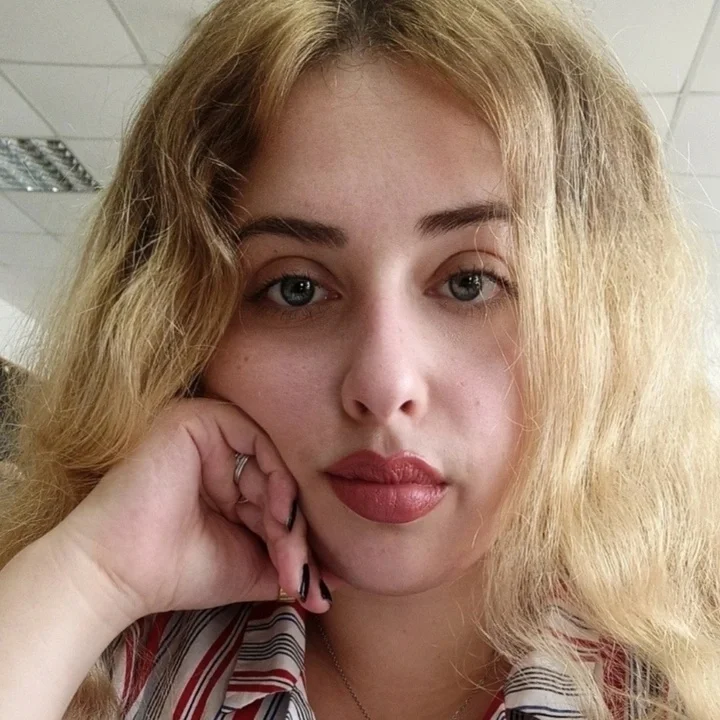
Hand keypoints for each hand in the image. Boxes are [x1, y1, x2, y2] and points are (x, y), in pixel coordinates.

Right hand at [49, 397, 342, 623]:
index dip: (295, 536)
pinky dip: (273, 480)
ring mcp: (207, 432)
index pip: (278, 496)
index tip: (309, 583)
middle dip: (293, 532)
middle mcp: (217, 451)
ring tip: (287, 557)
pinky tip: (275, 517)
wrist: (119, 575)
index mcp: (224, 478)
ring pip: (272, 465)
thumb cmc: (177, 572)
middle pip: (278, 481)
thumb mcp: (249, 564)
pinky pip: (256, 440)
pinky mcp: (198, 419)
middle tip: (300, 575)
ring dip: (286, 515)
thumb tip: (337, 577)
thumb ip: (290, 559)